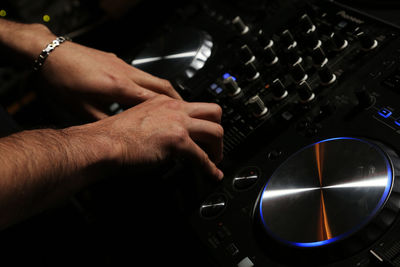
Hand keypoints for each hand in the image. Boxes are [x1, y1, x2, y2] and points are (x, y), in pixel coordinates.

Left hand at [41, 40, 180, 119]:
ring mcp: (121, 64)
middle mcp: (125, 73)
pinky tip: (144, 94)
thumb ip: (103, 122)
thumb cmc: (60, 79)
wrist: (47, 53)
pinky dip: (149, 85)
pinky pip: (141, 74)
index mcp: (118, 86)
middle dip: (177, 99)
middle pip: (162, 85)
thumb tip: (117, 134)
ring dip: (165, 92)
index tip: (182, 121)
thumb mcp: (80, 109)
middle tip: (187, 112)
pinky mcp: (115, 61)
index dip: (171, 112)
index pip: (155, 101)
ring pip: (153, 78)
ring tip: (171, 105)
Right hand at [95, 95, 223, 179]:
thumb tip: (167, 136)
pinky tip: (211, 174)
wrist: (104, 143)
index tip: (206, 133)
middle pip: (214, 111)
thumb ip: (158, 123)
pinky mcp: (177, 141)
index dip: (205, 121)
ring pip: (215, 131)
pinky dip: (210, 168)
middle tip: (215, 145)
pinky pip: (203, 156)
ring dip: (218, 148)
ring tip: (214, 160)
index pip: (196, 106)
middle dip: (218, 130)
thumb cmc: (114, 135)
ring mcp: (178, 123)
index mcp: (165, 101)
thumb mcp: (141, 119)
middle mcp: (174, 108)